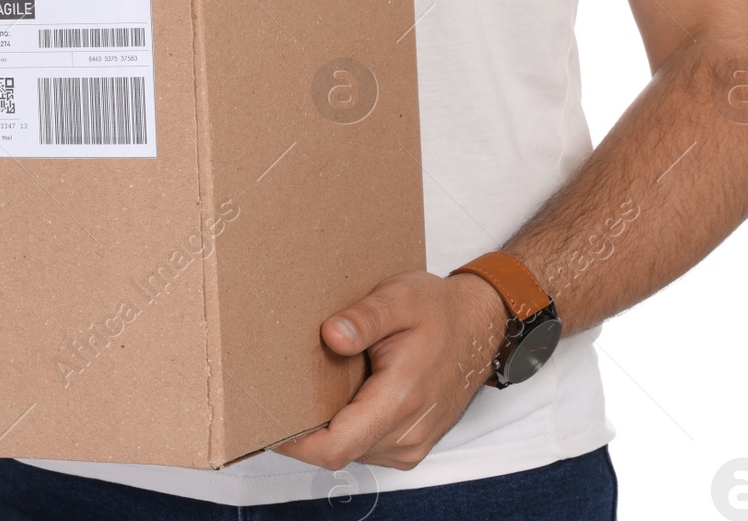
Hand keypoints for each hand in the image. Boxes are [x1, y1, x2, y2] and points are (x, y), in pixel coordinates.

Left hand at [275, 271, 509, 472]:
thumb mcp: (400, 298)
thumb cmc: (439, 311)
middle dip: (305, 429)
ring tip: (317, 384)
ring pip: (350, 450)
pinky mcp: (409, 446)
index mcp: (401, 398)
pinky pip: (365, 446)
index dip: (296, 443)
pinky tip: (344, 394)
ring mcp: (410, 445)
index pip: (337, 446)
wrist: (480, 328)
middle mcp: (407, 433)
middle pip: (337, 450)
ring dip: (328, 426)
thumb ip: (365, 318)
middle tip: (281, 391)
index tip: (267, 421)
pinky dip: (347, 426)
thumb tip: (331, 336)